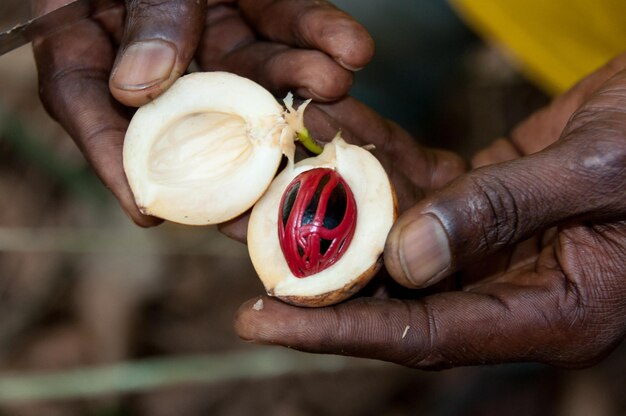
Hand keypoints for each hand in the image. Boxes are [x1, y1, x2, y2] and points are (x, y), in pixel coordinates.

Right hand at [31, 0, 373, 224]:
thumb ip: (141, 16)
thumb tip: (139, 86)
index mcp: (92, 32)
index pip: (90, 106)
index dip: (116, 160)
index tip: (150, 209)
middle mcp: (154, 43)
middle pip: (191, 107)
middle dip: (239, 144)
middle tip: (272, 183)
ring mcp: (208, 23)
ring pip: (251, 68)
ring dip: (297, 79)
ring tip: (334, 83)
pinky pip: (287, 18)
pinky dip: (321, 31)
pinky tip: (353, 49)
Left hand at [234, 54, 625, 368]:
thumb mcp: (597, 172)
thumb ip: (501, 213)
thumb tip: (405, 257)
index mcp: (552, 311)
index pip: (424, 335)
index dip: (339, 330)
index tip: (262, 320)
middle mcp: (511, 287)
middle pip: (394, 293)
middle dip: (316, 269)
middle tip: (246, 244)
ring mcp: (492, 245)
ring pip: (394, 234)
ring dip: (336, 204)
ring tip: (271, 180)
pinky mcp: (481, 201)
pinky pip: (413, 185)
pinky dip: (373, 160)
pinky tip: (332, 132)